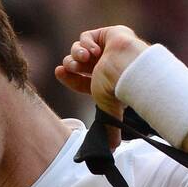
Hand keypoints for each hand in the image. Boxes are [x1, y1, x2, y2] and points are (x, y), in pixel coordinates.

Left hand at [55, 25, 148, 143]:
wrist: (129, 69)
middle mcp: (104, 67)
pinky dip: (85, 42)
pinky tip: (93, 50)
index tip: (58, 72)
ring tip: (85, 58)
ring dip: (77, 54)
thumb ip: (109, 129)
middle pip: (77, 64)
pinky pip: (86, 36)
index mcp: (104, 83)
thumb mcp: (108, 110)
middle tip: (73, 67)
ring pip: (79, 49)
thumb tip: (113, 151)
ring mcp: (106, 50)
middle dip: (71, 65)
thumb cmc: (119, 89)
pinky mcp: (108, 35)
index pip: (80, 80)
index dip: (68, 77)